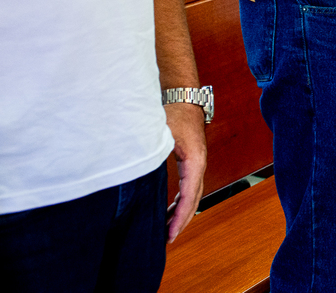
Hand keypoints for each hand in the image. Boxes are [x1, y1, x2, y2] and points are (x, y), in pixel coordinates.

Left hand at [164, 102, 206, 241]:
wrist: (184, 97)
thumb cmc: (173, 112)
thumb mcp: (160, 133)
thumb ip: (150, 153)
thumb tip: (135, 170)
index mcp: (195, 159)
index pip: (190, 194)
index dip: (181, 216)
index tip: (170, 232)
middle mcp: (200, 162)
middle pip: (195, 198)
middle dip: (183, 220)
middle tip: (168, 238)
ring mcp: (198, 162)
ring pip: (194, 193)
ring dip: (183, 212)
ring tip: (169, 229)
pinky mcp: (193, 160)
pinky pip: (191, 186)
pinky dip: (183, 201)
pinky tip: (172, 209)